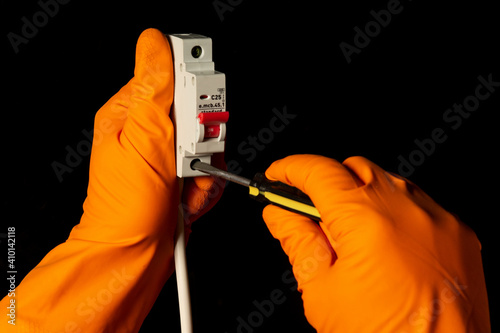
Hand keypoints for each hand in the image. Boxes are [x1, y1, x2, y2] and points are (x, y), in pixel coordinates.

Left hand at [0, 28, 222, 331]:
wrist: (134, 257)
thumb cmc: (129, 207)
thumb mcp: (143, 139)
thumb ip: (155, 87)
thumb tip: (155, 40)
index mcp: (131, 112)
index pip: (173, 75)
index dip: (194, 93)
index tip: (195, 119)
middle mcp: (150, 131)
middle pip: (200, 114)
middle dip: (203, 144)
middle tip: (184, 163)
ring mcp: (167, 155)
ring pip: (211, 145)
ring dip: (206, 173)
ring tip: (183, 189)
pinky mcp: (182, 176)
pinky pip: (212, 169)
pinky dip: (207, 188)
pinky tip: (187, 200)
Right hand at [262, 154, 489, 332]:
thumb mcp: (322, 294)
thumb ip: (297, 242)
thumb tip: (280, 214)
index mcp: (367, 222)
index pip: (319, 172)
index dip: (291, 169)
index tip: (278, 175)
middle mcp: (409, 210)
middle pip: (355, 168)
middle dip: (327, 181)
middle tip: (310, 212)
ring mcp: (439, 220)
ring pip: (388, 183)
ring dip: (361, 196)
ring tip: (350, 237)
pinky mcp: (460, 234)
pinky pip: (418, 205)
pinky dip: (393, 212)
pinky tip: (384, 245)